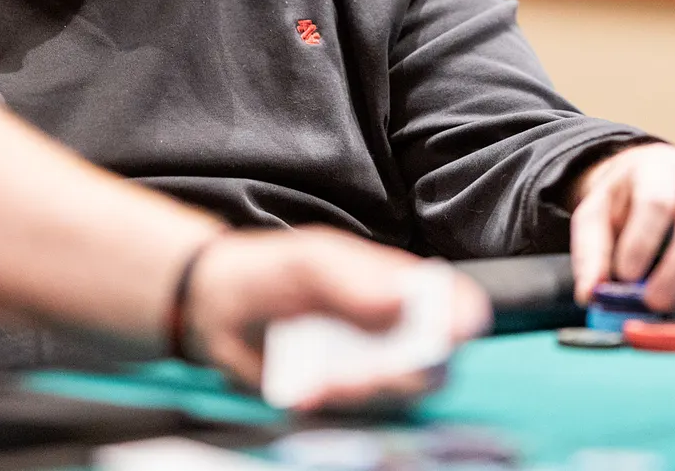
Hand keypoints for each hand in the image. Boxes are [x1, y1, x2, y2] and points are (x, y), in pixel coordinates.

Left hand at [182, 226, 491, 408]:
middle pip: (433, 364)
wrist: (213, 306)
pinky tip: (304, 390)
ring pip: (397, 397)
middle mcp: (393, 330)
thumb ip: (356, 279)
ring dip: (362, 392)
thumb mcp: (310, 261)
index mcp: (398, 286)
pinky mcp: (341, 397)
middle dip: (402, 373)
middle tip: (362, 372)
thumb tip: (404, 299)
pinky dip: (332, 405)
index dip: (461, 318)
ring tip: (321, 380)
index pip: (454, 303)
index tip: (450, 331)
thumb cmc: (269, 271)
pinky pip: (355, 414)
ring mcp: (369, 366)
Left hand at [569, 143, 674, 314]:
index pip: (657, 201)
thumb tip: (591, 294)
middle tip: (653, 303)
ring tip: (668, 306)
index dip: (642, 242)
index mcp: (658, 167)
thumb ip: (590, 254)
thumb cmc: (624, 203)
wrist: (654, 183)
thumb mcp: (594, 217)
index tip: (626, 276)